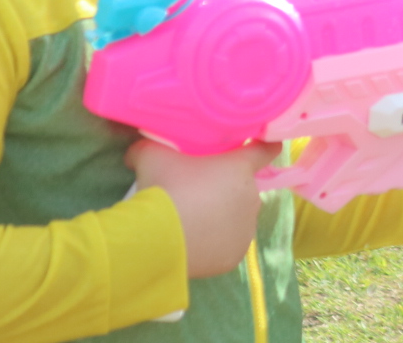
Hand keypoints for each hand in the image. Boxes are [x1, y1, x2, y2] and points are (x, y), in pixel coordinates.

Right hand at [127, 137, 279, 278]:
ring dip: (221, 218)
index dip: (264, 148)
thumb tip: (136, 151)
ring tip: (191, 222)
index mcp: (240, 169)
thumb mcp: (151, 156)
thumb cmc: (163, 189)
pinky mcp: (236, 256)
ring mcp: (246, 229)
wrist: (157, 238)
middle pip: (243, 188)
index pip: (266, 151)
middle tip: (195, 195)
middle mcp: (252, 197)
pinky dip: (215, 243)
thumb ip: (148, 146)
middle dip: (225, 190)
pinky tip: (193, 242)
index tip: (264, 147)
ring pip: (237, 218)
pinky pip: (228, 244)